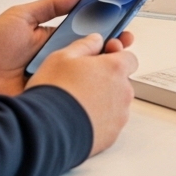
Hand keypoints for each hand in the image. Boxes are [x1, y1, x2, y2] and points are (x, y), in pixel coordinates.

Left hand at [0, 0, 135, 98]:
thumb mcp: (22, 15)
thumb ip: (51, 5)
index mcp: (58, 41)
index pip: (91, 36)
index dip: (109, 32)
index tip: (122, 29)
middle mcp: (61, 61)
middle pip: (96, 57)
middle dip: (113, 52)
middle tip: (118, 45)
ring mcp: (58, 80)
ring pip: (89, 77)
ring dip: (102, 71)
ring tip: (107, 61)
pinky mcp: (51, 97)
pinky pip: (72, 96)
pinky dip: (85, 92)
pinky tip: (94, 84)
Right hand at [26, 33, 138, 156]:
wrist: (45, 130)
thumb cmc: (54, 92)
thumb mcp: (62, 57)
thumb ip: (84, 45)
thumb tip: (95, 40)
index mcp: (115, 68)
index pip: (129, 58)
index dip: (115, 57)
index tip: (103, 58)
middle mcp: (123, 92)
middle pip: (122, 81)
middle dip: (106, 80)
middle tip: (82, 82)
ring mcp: (119, 116)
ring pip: (116, 103)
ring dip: (102, 100)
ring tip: (76, 102)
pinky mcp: (111, 135)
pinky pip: (108, 123)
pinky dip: (98, 119)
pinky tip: (77, 117)